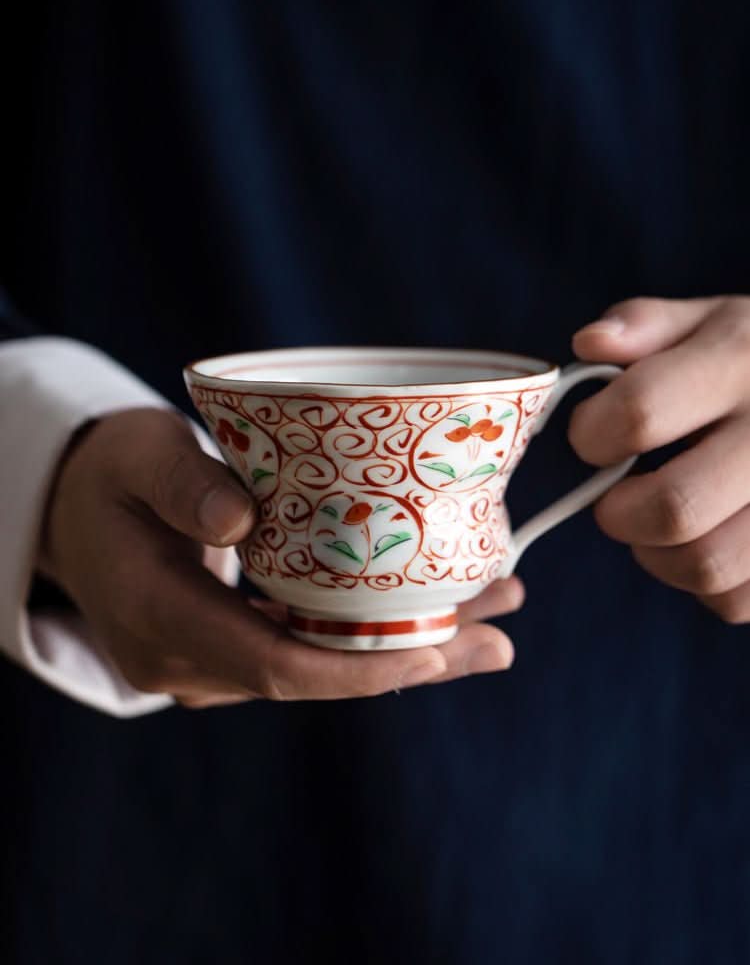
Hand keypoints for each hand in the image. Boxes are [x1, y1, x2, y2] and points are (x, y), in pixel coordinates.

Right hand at [39, 408, 521, 707]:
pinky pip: (308, 651)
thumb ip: (182, 486)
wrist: (76, 512)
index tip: (435, 651)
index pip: (275, 667)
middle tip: (499, 642)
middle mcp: (188, 661)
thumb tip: (241, 522)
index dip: (360, 667)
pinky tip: (432, 612)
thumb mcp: (138, 457)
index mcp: (160, 619)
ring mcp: (210, 664)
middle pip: (316, 676)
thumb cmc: (111, 475)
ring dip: (406, 648)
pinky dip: (369, 635)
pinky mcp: (230, 649)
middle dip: (410, 662)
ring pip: (321, 668)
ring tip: (492, 619)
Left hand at [569, 296, 749, 623]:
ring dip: (659, 557)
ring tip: (658, 525)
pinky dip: (707, 585)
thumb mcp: (716, 320)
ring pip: (707, 566)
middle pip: (674, 507)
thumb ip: (646, 326)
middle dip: (618, 514)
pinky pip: (738, 599)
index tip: (592, 438)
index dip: (592, 434)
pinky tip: (709, 542)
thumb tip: (588, 344)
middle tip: (615, 501)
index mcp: (741, 363)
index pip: (639, 413)